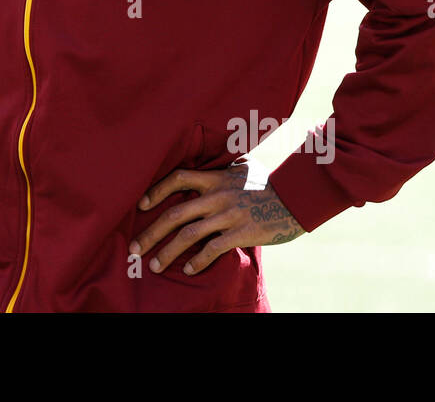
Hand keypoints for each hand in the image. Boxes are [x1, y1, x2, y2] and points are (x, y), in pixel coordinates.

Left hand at [128, 159, 304, 274]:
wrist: (299, 197)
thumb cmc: (271, 182)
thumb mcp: (245, 168)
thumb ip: (225, 168)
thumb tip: (215, 163)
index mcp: (216, 178)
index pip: (178, 178)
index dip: (156, 190)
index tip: (141, 205)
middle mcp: (218, 195)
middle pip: (175, 213)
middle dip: (151, 232)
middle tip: (134, 248)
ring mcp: (229, 214)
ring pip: (189, 234)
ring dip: (168, 251)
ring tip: (154, 265)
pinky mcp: (242, 232)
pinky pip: (213, 249)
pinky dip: (198, 261)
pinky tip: (188, 270)